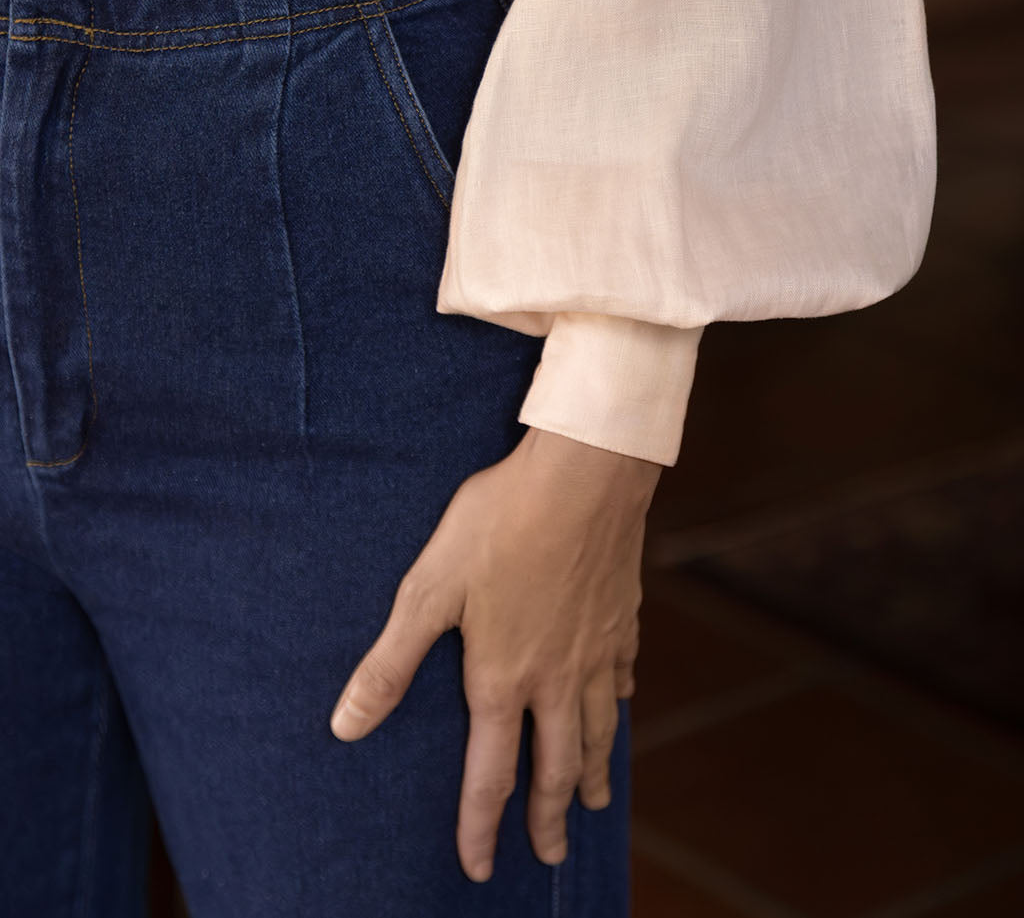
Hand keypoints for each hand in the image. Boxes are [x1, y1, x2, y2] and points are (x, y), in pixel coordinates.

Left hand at [329, 424, 661, 881]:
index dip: (480, 827)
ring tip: (594, 802)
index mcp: (503, 678)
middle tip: (549, 858)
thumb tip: (345, 727)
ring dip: (592, 774)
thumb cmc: (500, 523)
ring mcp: (595, 651)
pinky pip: (621, 677)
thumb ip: (391, 662)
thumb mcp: (429, 588)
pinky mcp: (622, 617)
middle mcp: (556, 679)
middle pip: (554, 767)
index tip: (477, 869)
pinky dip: (618, 704)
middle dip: (548, 819)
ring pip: (598, 731)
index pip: (490, 775)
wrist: (584, 477)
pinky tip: (619, 704)